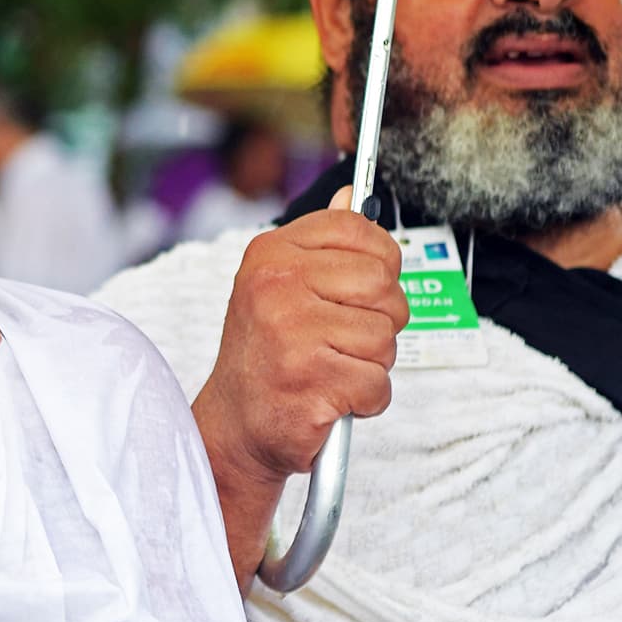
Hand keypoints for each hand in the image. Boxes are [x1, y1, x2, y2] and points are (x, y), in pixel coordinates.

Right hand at [194, 185, 408, 489]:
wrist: (235, 425)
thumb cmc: (266, 355)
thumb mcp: (282, 287)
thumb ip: (323, 245)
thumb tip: (350, 196)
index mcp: (270, 255)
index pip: (357, 230)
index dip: (378, 261)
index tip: (359, 288)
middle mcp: (276, 286)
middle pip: (384, 285)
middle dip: (379, 320)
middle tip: (341, 339)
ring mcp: (292, 332)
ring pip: (386, 337)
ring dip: (370, 364)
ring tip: (331, 368)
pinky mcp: (310, 380)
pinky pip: (378, 384)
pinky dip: (365, 401)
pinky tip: (331, 397)